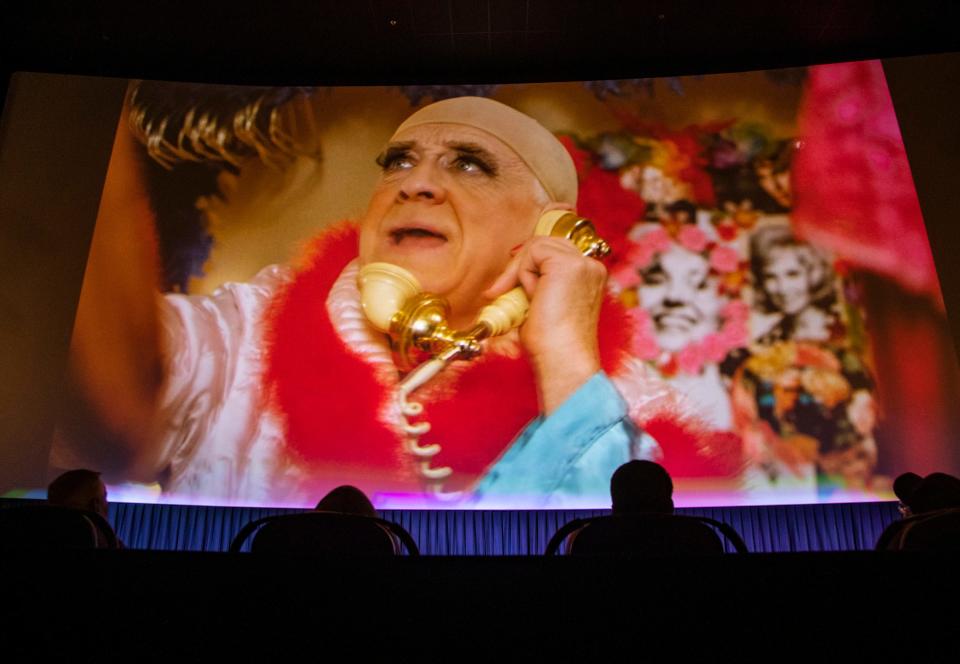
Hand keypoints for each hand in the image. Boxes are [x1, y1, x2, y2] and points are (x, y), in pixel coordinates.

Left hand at [484, 236, 606, 413]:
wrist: (563, 361)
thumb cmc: (552, 345)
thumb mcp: (544, 306)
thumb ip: (535, 286)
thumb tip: (507, 277)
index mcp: (589, 276)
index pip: (554, 252)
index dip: (528, 265)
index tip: (508, 287)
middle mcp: (590, 267)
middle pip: (546, 243)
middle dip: (519, 265)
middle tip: (500, 291)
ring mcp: (582, 264)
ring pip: (538, 245)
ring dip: (521, 271)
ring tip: (524, 301)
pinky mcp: (567, 266)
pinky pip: (533, 253)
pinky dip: (523, 274)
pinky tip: (532, 298)